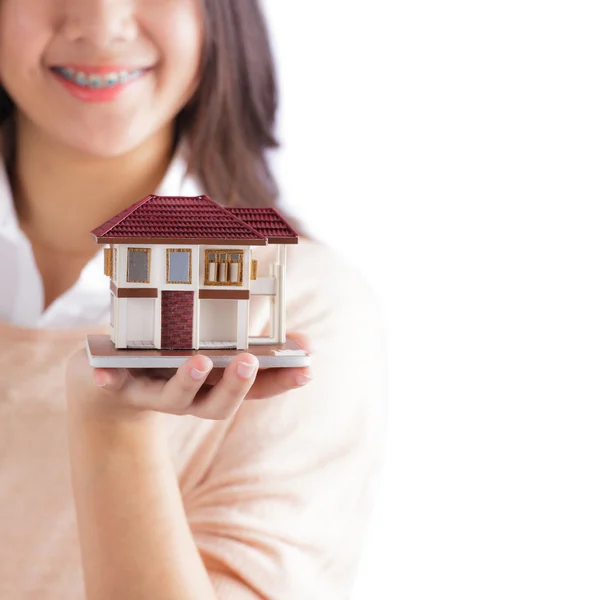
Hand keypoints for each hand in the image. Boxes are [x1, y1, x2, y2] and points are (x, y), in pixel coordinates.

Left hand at [65, 334, 311, 420]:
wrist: (110, 381)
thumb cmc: (169, 360)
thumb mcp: (212, 349)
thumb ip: (249, 341)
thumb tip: (305, 340)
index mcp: (214, 387)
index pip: (254, 390)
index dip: (281, 381)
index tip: (307, 368)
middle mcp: (190, 399)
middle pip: (217, 406)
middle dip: (235, 385)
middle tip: (250, 361)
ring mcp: (154, 395)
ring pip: (174, 399)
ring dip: (188, 382)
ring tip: (199, 361)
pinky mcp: (119, 385)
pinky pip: (114, 384)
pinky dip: (110, 378)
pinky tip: (104, 371)